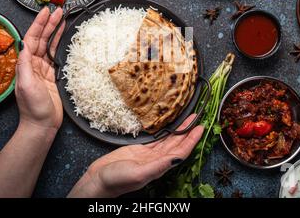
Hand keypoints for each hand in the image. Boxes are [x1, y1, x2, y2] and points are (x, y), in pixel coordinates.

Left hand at [15, 7, 64, 131]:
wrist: (42, 125)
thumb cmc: (33, 108)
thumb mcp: (26, 85)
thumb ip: (25, 65)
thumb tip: (24, 45)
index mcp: (25, 65)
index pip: (31, 39)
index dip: (39, 24)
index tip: (46, 12)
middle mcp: (33, 64)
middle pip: (41, 39)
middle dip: (49, 23)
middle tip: (59, 10)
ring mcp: (44, 69)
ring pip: (50, 45)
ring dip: (56, 31)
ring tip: (63, 18)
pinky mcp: (53, 76)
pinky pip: (57, 56)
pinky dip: (61, 45)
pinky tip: (66, 37)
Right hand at [68, 114, 203, 197]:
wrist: (98, 180)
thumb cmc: (116, 180)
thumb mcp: (138, 173)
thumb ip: (158, 166)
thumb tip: (176, 158)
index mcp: (159, 167)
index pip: (180, 152)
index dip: (191, 140)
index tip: (200, 128)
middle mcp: (157, 161)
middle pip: (177, 144)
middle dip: (188, 132)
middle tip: (197, 118)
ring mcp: (149, 155)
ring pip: (168, 141)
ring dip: (179, 130)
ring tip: (188, 119)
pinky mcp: (139, 150)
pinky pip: (157, 139)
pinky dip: (165, 132)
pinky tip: (169, 126)